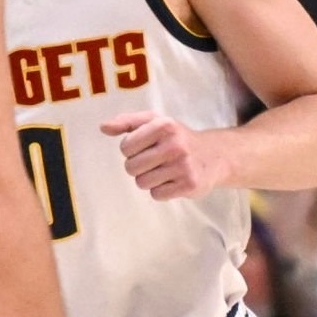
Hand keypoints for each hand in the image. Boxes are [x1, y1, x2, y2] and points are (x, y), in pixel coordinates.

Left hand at [101, 110, 226, 199]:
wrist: (213, 156)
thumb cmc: (176, 137)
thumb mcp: (154, 122)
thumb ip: (126, 122)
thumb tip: (103, 127)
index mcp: (163, 125)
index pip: (125, 147)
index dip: (131, 149)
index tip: (145, 146)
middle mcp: (175, 145)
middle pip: (131, 167)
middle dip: (138, 166)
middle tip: (154, 160)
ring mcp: (183, 166)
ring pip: (142, 183)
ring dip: (149, 179)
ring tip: (164, 170)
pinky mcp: (189, 185)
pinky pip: (156, 195)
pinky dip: (161, 190)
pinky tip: (172, 180)